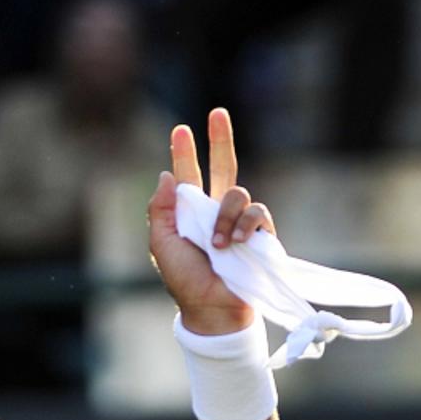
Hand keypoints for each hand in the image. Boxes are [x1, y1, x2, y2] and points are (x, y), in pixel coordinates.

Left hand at [147, 108, 275, 334]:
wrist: (212, 307)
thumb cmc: (185, 280)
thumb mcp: (161, 245)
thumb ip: (160, 210)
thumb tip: (166, 174)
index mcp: (189, 214)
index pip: (187, 177)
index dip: (183, 154)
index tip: (179, 129)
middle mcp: (215, 212)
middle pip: (222, 167)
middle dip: (220, 139)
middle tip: (217, 112)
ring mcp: (239, 221)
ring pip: (237, 193)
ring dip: (226, 216)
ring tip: (218, 245)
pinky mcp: (260, 233)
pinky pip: (257, 211)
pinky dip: (245, 224)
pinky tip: (236, 243)